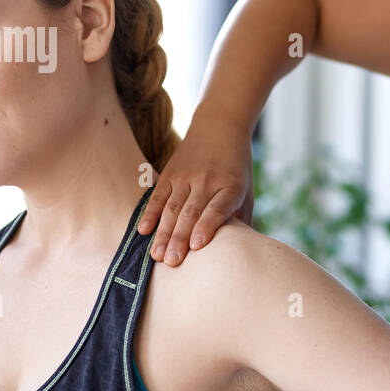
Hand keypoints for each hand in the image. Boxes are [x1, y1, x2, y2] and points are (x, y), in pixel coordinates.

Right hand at [136, 112, 254, 265]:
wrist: (220, 127)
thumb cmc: (236, 168)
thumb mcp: (246, 189)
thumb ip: (242, 217)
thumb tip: (242, 249)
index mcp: (230, 186)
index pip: (217, 209)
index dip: (206, 227)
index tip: (196, 246)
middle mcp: (207, 181)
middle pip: (191, 213)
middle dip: (179, 239)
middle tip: (172, 262)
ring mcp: (186, 176)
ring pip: (172, 208)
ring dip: (163, 233)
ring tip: (157, 256)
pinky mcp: (170, 173)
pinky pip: (158, 196)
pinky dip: (149, 213)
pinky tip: (143, 230)